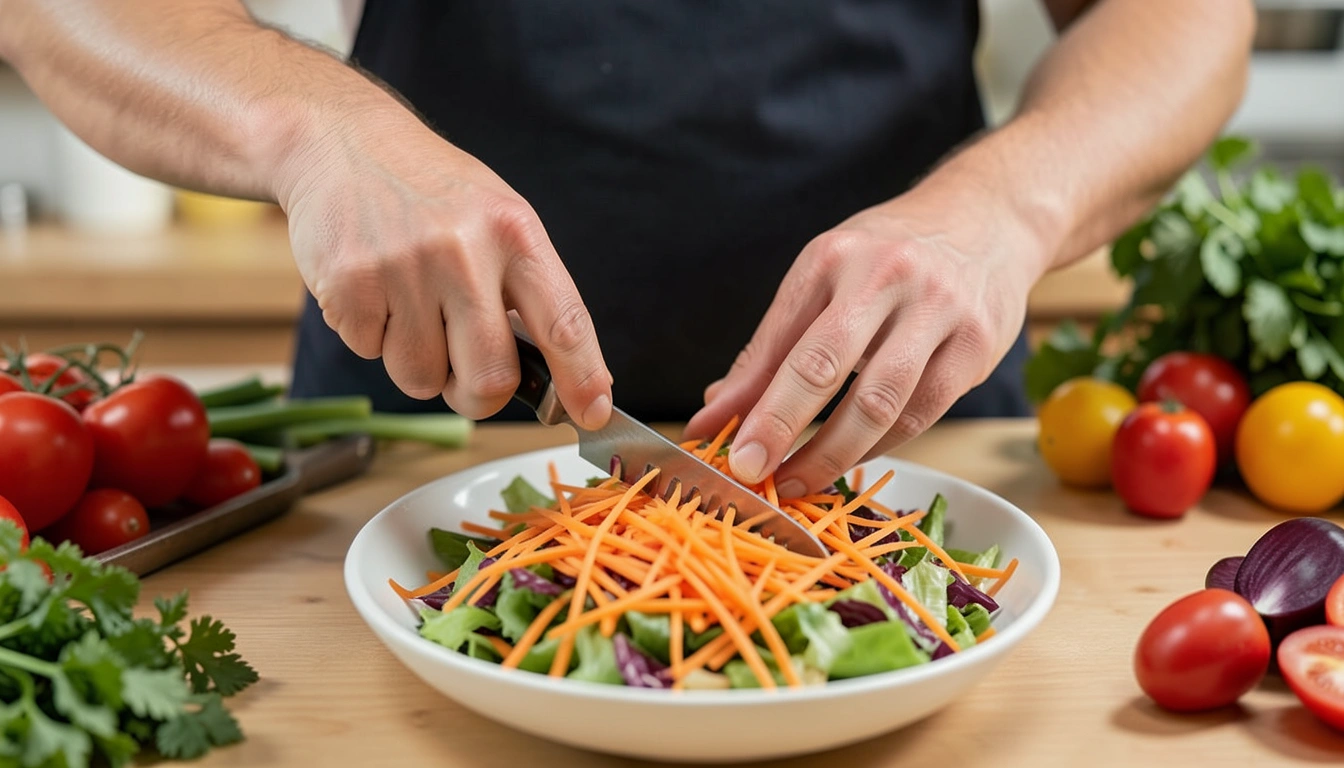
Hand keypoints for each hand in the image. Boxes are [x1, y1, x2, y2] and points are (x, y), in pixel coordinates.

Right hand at [276, 114, 612, 427]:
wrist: (339, 141)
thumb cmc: (431, 194)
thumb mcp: (495, 219)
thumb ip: (527, 291)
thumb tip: (564, 378)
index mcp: (514, 232)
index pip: (564, 322)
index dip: (583, 377)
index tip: (593, 414)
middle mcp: (464, 250)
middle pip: (490, 377)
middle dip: (477, 395)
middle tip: (462, 374)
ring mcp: (404, 268)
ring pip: (422, 378)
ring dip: (416, 362)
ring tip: (407, 303)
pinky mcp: (348, 284)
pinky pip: (370, 353)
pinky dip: (371, 335)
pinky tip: (371, 286)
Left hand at [684, 183, 1047, 495]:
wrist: (988, 217)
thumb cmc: (890, 255)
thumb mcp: (825, 278)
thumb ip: (772, 348)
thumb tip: (717, 410)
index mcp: (832, 258)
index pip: (777, 339)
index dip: (743, 398)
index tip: (708, 439)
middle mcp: (883, 277)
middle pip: (822, 366)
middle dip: (779, 425)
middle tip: (749, 470)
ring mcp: (937, 310)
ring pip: (878, 402)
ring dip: (831, 454)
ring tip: (796, 482)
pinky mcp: (976, 344)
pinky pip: (921, 413)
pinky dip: (881, 446)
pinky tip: (853, 459)